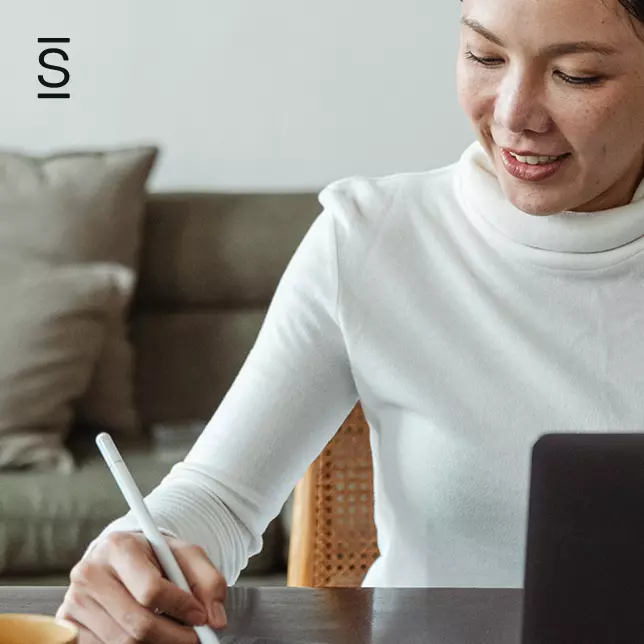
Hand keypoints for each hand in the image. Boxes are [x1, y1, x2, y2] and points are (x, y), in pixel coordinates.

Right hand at [56, 531, 226, 642]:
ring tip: (172, 634)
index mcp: (118, 547)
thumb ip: (208, 581)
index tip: (200, 617)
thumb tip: (215, 618)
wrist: (121, 558)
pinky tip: (147, 638)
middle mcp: (90, 572)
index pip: (151, 589)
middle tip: (194, 638)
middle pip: (137, 623)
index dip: (181, 608)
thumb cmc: (156, 557)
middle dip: (173, 637)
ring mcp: (74, 601)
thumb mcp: (186, 556)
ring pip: (122, 642)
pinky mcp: (68, 624)